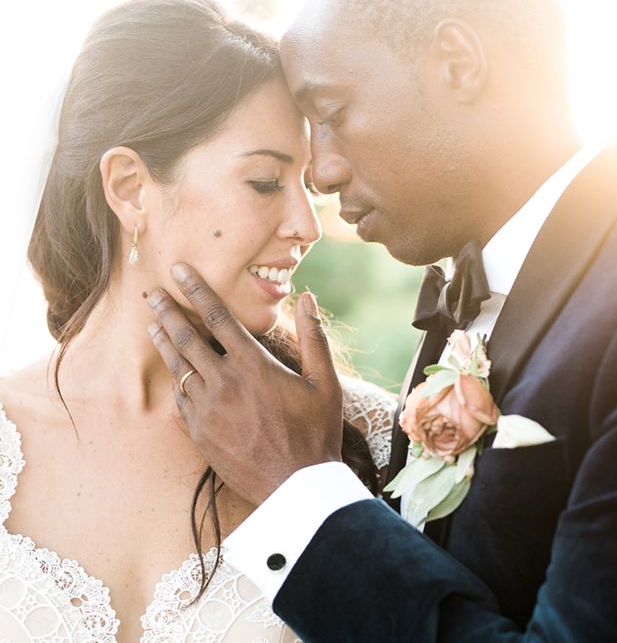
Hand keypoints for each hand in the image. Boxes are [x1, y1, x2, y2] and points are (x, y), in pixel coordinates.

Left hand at [147, 263, 342, 504]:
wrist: (296, 485)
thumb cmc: (315, 432)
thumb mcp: (325, 382)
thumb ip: (314, 337)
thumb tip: (307, 297)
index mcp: (254, 365)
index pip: (218, 316)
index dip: (197, 290)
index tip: (180, 270)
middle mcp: (224, 382)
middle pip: (187, 337)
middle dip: (167, 311)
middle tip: (151, 292)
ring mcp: (208, 409)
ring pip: (178, 367)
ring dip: (164, 342)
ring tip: (152, 325)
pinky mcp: (199, 433)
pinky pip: (180, 400)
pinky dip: (174, 380)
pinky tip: (171, 372)